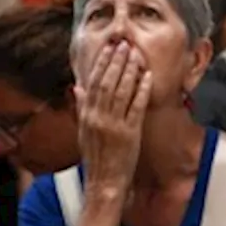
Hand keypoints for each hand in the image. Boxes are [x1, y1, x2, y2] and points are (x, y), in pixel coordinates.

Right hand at [75, 40, 151, 196]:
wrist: (104, 181)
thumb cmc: (95, 157)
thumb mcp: (83, 131)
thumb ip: (81, 108)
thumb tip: (78, 87)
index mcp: (87, 115)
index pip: (93, 83)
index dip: (101, 63)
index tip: (108, 48)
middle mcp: (98, 118)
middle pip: (107, 83)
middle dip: (116, 61)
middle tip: (124, 44)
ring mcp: (114, 125)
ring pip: (121, 92)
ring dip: (129, 71)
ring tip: (136, 54)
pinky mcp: (130, 134)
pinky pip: (136, 107)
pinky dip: (142, 90)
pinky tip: (147, 77)